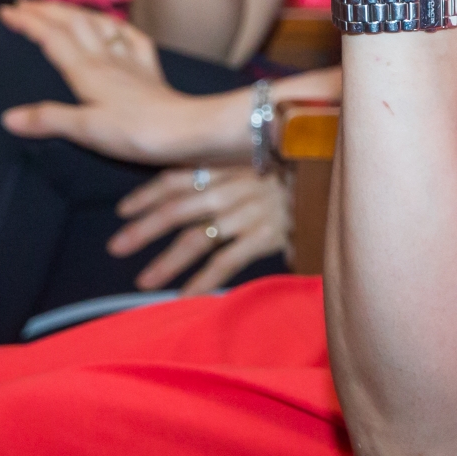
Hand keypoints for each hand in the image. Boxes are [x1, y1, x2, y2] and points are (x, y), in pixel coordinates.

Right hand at [0, 0, 216, 163]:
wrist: (188, 131)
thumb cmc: (137, 133)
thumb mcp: (86, 130)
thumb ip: (48, 119)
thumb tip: (8, 117)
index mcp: (88, 71)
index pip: (52, 37)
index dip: (28, 22)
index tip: (6, 12)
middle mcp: (108, 59)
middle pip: (73, 23)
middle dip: (46, 9)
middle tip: (23, 3)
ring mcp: (132, 63)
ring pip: (100, 26)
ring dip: (76, 12)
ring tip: (59, 7)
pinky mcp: (151, 72)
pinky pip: (133, 39)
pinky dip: (118, 28)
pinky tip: (115, 27)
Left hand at [111, 157, 290, 290]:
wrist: (341, 173)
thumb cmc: (302, 167)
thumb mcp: (265, 158)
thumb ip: (236, 171)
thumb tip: (201, 181)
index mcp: (228, 165)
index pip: (178, 176)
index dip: (147, 194)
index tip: (122, 210)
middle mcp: (234, 186)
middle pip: (177, 208)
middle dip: (143, 228)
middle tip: (116, 247)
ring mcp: (249, 211)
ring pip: (197, 237)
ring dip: (167, 261)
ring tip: (144, 281)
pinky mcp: (266, 234)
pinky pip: (227, 261)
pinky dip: (203, 280)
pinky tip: (185, 296)